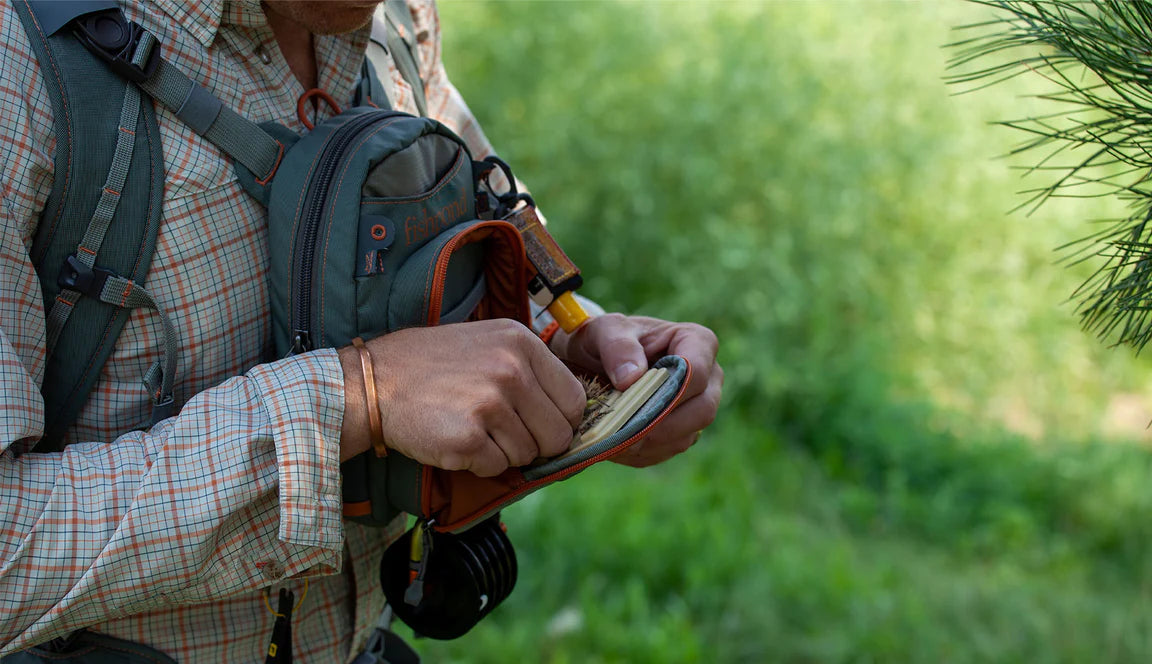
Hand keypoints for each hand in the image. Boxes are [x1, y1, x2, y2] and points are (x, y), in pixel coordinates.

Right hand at [339, 320, 585, 475]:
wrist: (374, 382)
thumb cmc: (434, 365)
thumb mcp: (488, 343)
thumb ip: (531, 370)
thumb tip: (570, 414)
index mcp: (522, 342)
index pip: (574, 400)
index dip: (560, 421)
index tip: (540, 425)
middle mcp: (511, 369)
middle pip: (557, 434)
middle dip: (535, 444)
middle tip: (502, 433)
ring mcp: (489, 404)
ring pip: (527, 455)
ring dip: (502, 453)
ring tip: (471, 428)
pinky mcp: (467, 438)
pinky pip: (496, 468)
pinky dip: (479, 465)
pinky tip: (457, 440)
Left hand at [551, 314, 722, 466]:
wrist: (594, 360)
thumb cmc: (606, 338)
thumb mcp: (603, 330)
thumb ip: (617, 347)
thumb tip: (631, 378)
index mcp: (697, 342)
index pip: (697, 372)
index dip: (669, 392)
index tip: (634, 402)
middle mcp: (708, 377)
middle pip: (702, 411)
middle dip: (661, 425)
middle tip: (623, 431)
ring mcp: (698, 407)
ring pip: (686, 436)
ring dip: (648, 444)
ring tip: (613, 438)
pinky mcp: (683, 431)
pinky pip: (669, 450)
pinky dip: (641, 453)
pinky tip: (616, 444)